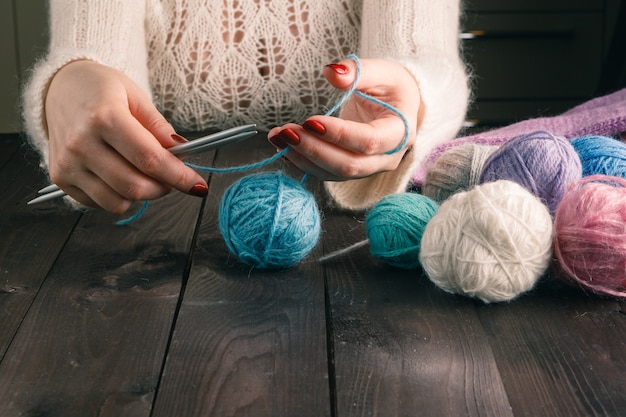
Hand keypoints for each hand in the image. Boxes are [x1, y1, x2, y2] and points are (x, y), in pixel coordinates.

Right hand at [44, 60, 207, 212]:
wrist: (60, 87)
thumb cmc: (101, 90)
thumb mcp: (135, 96)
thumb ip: (159, 127)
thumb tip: (181, 152)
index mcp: (104, 117)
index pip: (149, 159)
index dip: (179, 176)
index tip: (198, 185)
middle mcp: (81, 143)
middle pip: (134, 186)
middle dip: (164, 188)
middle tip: (172, 178)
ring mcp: (68, 163)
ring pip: (118, 201)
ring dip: (143, 195)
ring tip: (146, 175)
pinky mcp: (60, 177)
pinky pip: (100, 204)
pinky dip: (120, 197)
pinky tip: (122, 175)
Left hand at [268, 58, 421, 180]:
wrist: (398, 106)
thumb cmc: (392, 87)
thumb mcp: (382, 71)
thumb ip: (359, 70)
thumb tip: (331, 72)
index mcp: (400, 133)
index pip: (368, 141)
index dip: (339, 134)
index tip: (310, 121)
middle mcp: (386, 158)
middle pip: (349, 165)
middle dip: (314, 150)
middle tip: (286, 132)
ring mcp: (368, 168)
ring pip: (333, 173)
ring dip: (302, 157)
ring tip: (277, 136)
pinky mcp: (350, 170)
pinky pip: (325, 172)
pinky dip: (302, 162)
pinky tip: (282, 147)